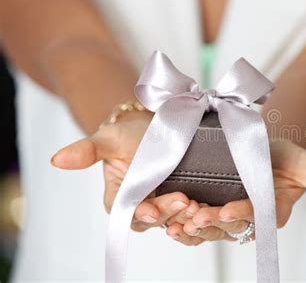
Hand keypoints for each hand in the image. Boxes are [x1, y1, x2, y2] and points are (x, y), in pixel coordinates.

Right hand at [50, 111, 190, 230]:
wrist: (152, 127)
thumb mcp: (108, 138)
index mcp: (119, 197)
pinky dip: (197, 214)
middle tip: (185, 202)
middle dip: (169, 212)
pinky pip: (188, 213)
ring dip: (186, 216)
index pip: (126, 211)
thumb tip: (56, 160)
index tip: (151, 210)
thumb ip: (86, 150)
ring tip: (197, 206)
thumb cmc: (126, 135)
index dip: (138, 212)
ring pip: (173, 219)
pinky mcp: (182, 200)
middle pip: (154, 218)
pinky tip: (207, 208)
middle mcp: (140, 205)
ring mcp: (163, 204)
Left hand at [165, 139, 305, 245]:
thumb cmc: (283, 154)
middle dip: (212, 224)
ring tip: (177, 222)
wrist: (256, 144)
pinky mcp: (205, 208)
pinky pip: (193, 223)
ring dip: (192, 228)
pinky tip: (167, 220)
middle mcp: (247, 219)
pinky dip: (180, 223)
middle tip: (196, 216)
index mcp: (271, 212)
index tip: (227, 210)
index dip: (243, 215)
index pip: (258, 218)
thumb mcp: (304, 163)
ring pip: (208, 229)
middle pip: (229, 228)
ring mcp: (224, 215)